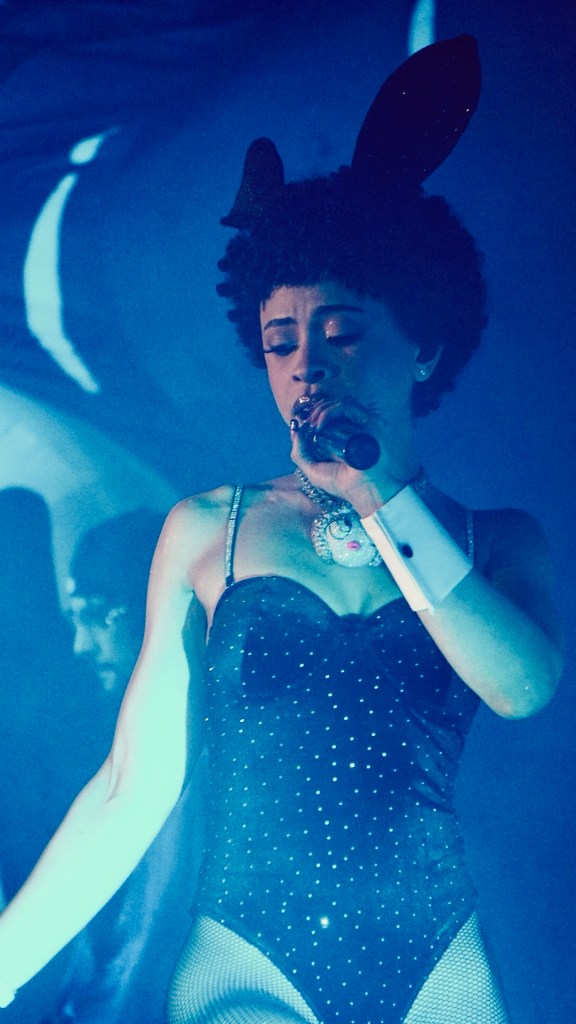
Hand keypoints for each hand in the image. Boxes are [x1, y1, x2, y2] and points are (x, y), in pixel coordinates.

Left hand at [289, 395, 419, 515]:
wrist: (366, 491)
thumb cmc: (343, 484)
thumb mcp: (313, 470)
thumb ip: (300, 452)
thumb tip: (294, 430)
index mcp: (344, 435)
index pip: (328, 413)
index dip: (314, 414)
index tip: (302, 423)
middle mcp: (355, 426)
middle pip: (333, 404)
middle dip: (316, 411)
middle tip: (307, 424)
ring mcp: (363, 422)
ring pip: (340, 402)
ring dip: (321, 410)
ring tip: (314, 424)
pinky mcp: (370, 420)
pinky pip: (347, 406)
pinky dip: (329, 412)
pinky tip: (320, 425)